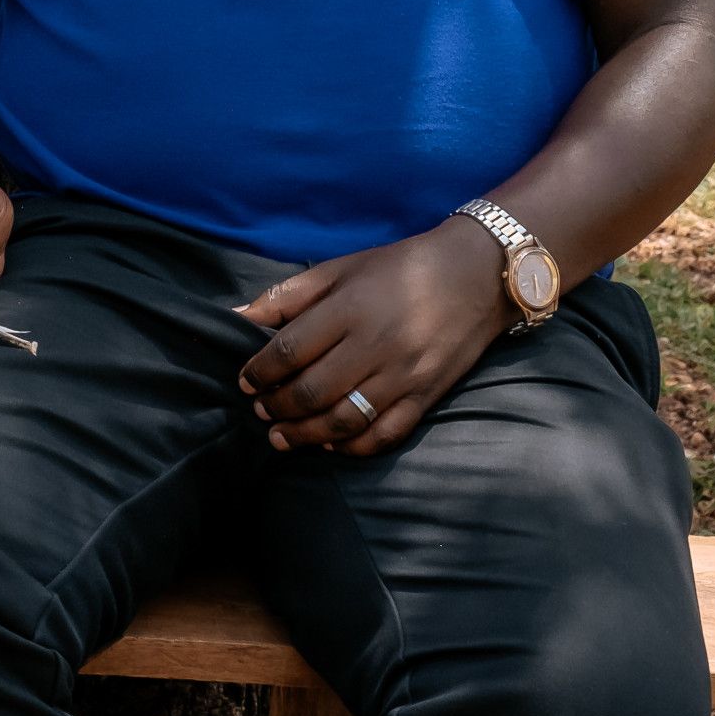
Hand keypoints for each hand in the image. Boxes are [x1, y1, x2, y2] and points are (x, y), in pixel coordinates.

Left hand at [237, 217, 509, 454]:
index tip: (246, 381)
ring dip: (305, 435)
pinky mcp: (426, 397)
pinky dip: (354, 447)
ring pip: (344, 420)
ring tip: (281, 437)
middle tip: (261, 410)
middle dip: (278, 407)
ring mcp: (403, 376)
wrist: (476, 276)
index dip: (261, 371)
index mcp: (350, 308)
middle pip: (312, 390)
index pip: (291, 349)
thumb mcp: (341, 268)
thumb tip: (238, 315)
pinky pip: (385, 434)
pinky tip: (331, 445)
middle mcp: (376, 345)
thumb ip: (289, 295)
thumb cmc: (399, 268)